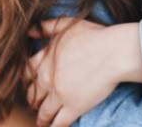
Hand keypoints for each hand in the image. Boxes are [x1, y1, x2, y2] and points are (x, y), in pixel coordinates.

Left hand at [24, 17, 141, 126]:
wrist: (114, 52)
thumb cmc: (94, 36)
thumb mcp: (68, 25)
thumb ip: (47, 27)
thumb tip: (29, 32)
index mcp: (45, 60)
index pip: (27, 72)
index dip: (28, 79)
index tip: (31, 83)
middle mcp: (47, 79)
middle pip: (32, 94)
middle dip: (34, 99)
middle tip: (37, 103)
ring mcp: (60, 95)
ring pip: (43, 112)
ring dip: (41, 118)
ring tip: (42, 121)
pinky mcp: (74, 107)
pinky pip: (58, 123)